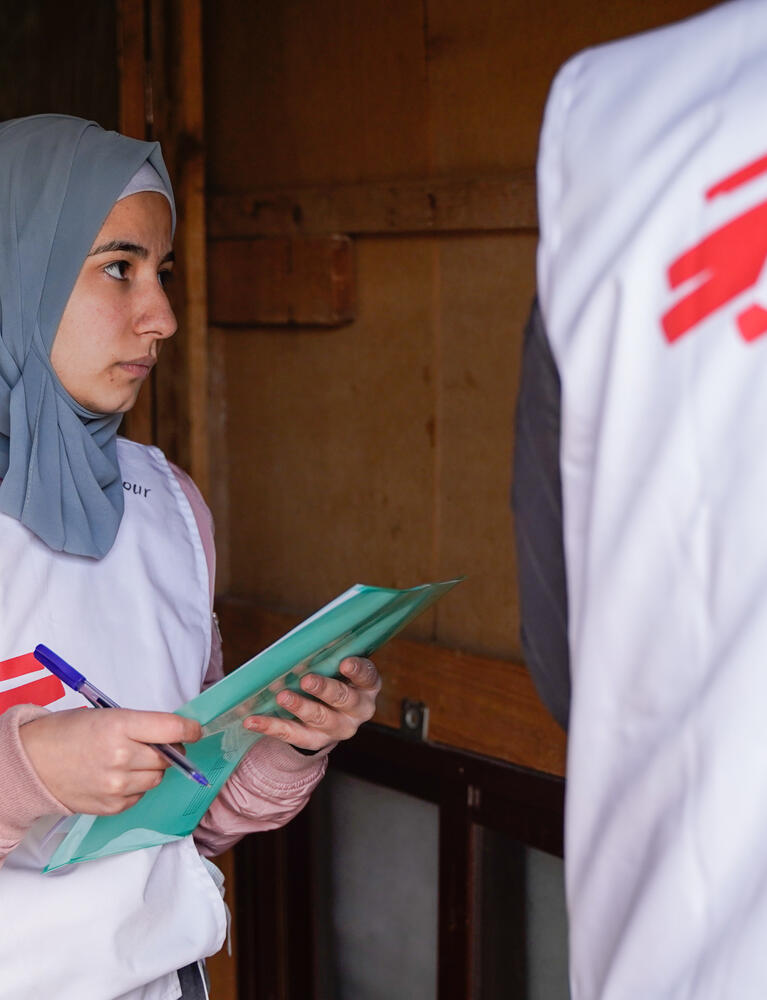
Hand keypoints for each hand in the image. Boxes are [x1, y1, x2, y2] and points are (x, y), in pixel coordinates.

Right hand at [19, 708, 201, 814]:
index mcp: (121, 725)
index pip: (172, 728)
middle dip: (168, 751)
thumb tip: (176, 735)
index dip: (190, 729)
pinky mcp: (112, 805)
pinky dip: (137, 787)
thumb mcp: (109, 716)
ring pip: (157, 778)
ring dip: (152, 770)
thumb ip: (143, 725)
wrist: (34, 761)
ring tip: (130, 761)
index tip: (195, 731)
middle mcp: (121, 756)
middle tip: (153, 745)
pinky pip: (140, 796)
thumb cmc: (70, 732)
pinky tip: (117, 777)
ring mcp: (117, 784)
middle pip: (168, 757)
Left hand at [242, 656, 380, 751]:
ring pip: (319, 718)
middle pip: (343, 699)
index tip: (344, 662)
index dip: (357, 670)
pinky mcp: (315, 742)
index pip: (367, 677)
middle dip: (324, 689)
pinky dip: (270, 727)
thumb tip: (299, 644)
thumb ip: (326, 656)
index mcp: (367, 687)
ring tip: (282, 696)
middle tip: (306, 679)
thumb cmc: (332, 677)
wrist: (329, 713)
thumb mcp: (336, 665)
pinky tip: (252, 721)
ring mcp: (337, 728)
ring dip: (299, 706)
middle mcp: (357, 710)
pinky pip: (292, 735)